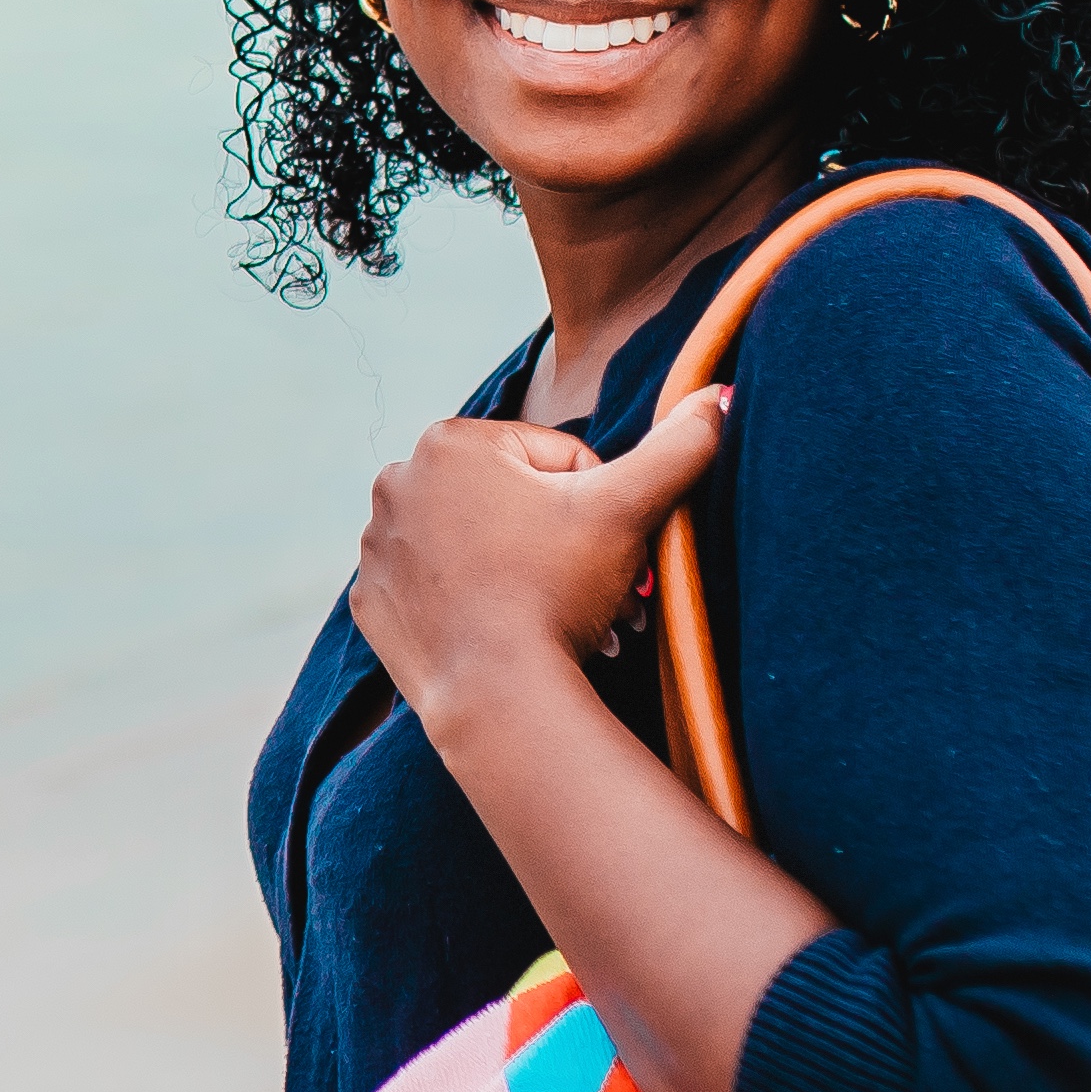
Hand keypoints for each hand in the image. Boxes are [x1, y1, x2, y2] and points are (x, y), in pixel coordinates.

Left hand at [349, 389, 730, 738]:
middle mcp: (398, 483)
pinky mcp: (371, 601)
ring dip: (523, 571)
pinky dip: (472, 604)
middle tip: (596, 590)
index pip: (556, 460)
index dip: (597, 504)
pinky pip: (439, 589)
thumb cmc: (558, 591)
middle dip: (563, 544)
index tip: (604, 546)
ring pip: (478, 546)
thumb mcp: (629, 509)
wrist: (498, 696)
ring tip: (558, 615)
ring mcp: (377, 545)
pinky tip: (502, 630)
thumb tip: (719, 395)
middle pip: (513, 503)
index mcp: (449, 442)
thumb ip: (678, 447)